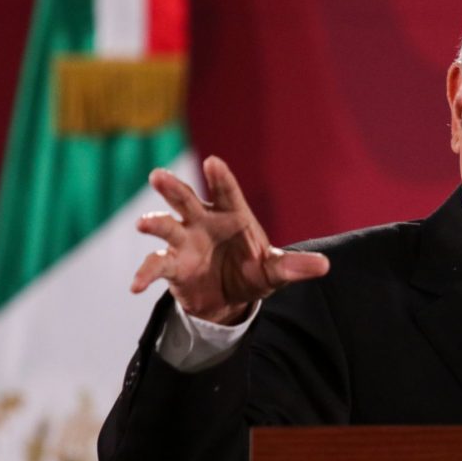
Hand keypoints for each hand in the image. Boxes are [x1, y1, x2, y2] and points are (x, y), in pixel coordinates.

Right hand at [131, 156, 329, 323]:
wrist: (230, 298)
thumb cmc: (252, 271)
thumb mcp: (275, 271)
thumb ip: (294, 267)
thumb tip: (325, 266)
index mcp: (231, 215)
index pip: (226, 192)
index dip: (220, 177)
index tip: (213, 162)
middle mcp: (203, 221)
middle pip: (186, 199)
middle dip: (173, 188)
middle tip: (157, 175)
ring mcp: (184, 241)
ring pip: (165, 225)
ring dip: (154, 223)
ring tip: (143, 224)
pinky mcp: (172, 265)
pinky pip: (155, 265)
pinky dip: (144, 274)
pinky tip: (136, 286)